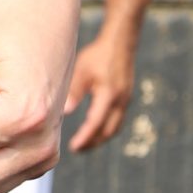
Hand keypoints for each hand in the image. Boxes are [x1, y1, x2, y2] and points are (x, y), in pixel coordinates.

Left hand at [63, 28, 134, 152]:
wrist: (120, 43)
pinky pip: (118, 120)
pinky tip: (96, 129)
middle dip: (93, 142)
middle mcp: (120, 101)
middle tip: (78, 149)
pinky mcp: (126, 97)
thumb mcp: (82, 70)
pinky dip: (107, 128)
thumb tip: (66, 112)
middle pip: (108, 131)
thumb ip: (75, 91)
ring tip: (86, 144)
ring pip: (115, 127)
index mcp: (109, 95)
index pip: (96, 123)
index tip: (74, 147)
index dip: (85, 137)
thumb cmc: (98, 55)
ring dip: (101, 138)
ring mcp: (126, 100)